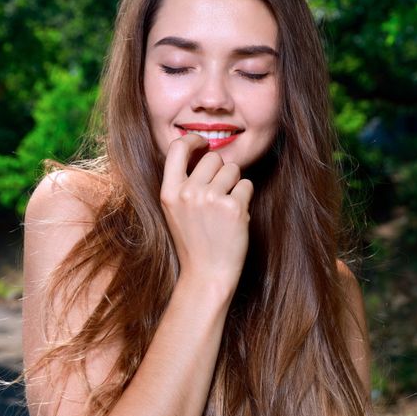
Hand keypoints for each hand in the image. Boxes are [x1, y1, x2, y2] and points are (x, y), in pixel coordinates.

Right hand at [160, 134, 253, 290]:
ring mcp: (210, 199)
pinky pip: (247, 185)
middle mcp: (187, 193)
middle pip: (213, 158)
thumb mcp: (175, 210)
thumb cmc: (195, 241)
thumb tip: (201, 150)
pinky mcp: (233, 207)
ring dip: (235, 185)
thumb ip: (182, 182)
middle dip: (221, 171)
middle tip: (219, 194)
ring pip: (233, 170)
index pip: (177, 148)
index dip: (193, 141)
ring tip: (225, 209)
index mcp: (169, 192)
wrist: (207, 274)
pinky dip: (245, 198)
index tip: (202, 144)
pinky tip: (236, 217)